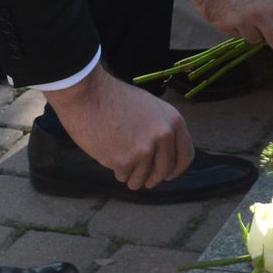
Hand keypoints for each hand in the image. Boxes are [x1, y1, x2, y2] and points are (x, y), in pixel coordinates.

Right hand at [42, 69, 192, 190]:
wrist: (87, 94)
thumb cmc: (114, 97)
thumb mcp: (149, 106)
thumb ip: (161, 128)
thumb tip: (164, 153)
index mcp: (173, 121)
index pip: (185, 156)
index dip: (176, 168)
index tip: (168, 174)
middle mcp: (163, 136)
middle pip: (164, 171)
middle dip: (152, 178)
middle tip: (142, 178)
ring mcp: (145, 150)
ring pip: (143, 178)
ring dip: (132, 176)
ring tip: (120, 161)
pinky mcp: (125, 161)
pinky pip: (124, 177)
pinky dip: (117, 171)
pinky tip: (109, 155)